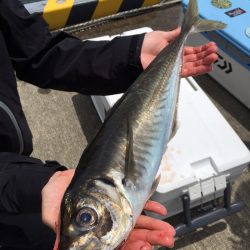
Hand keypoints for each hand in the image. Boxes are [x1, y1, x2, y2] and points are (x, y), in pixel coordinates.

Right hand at [42, 171, 174, 249]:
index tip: (145, 247)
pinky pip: (137, 203)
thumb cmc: (54, 196)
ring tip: (168, 230)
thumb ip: (60, 230)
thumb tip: (57, 248)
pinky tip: (160, 211)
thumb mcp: (55, 213)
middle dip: (150, 239)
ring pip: (138, 222)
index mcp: (94, 233)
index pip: (115, 245)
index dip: (130, 248)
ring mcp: (115, 211)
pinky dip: (150, 207)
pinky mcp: (119, 197)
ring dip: (154, 226)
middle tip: (167, 239)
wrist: (60, 179)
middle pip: (131, 235)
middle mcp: (107, 224)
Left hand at [141, 27, 217, 76]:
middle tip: (215, 52)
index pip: (192, 51)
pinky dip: (197, 70)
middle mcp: (177, 60)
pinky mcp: (172, 74)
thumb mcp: (164, 36)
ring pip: (193, 66)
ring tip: (214, 58)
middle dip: (206, 55)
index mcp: (176, 51)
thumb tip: (185, 28)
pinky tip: (206, 67)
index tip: (211, 45)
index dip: (202, 49)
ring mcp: (175, 67)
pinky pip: (187, 73)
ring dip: (204, 63)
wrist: (137, 53)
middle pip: (195, 59)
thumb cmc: (147, 44)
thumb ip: (176, 34)